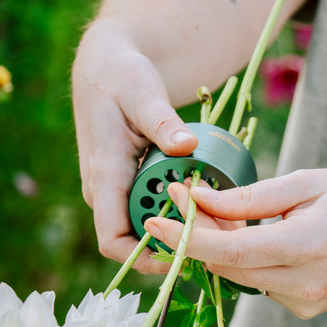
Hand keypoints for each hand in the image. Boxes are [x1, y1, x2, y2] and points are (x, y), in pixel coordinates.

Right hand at [72, 19, 197, 270]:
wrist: (105, 68)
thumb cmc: (120, 78)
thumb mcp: (142, 93)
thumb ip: (162, 122)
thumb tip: (188, 145)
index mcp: (105, 176)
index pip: (113, 240)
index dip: (145, 258)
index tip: (186, 252)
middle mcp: (106, 191)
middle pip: (138, 239)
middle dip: (177, 240)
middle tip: (221, 227)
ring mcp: (118, 188)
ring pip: (148, 224)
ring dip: (182, 224)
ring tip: (221, 213)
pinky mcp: (129, 181)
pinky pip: (153, 206)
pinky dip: (179, 206)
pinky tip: (207, 196)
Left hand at [144, 169, 326, 316]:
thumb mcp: (307, 183)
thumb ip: (249, 198)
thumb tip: (199, 202)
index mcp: (307, 248)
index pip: (229, 252)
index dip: (185, 238)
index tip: (154, 220)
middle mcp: (304, 286)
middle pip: (227, 266)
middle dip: (196, 235)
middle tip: (181, 199)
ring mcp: (305, 303)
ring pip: (239, 276)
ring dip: (218, 246)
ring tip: (214, 211)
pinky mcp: (305, 307)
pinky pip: (258, 282)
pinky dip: (243, 259)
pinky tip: (247, 235)